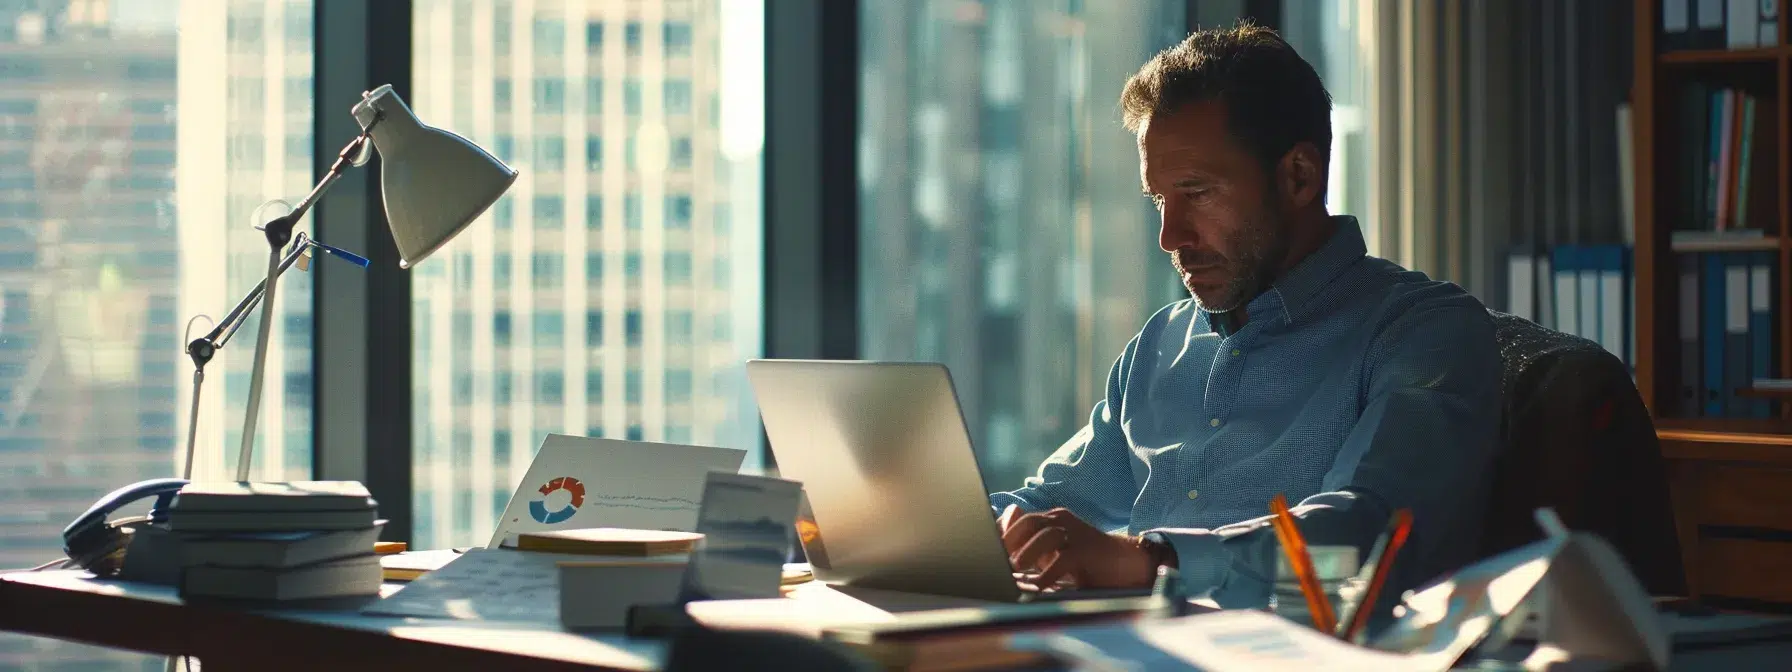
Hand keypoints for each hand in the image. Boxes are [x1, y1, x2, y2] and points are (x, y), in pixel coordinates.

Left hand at [998, 506, 1154, 589]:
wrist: (1124, 563)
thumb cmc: (1085, 561)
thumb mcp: (1054, 552)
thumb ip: (1032, 548)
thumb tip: (1005, 556)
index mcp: (1052, 520)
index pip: (1022, 519)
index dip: (1004, 531)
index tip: (988, 546)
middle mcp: (1062, 522)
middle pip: (1031, 522)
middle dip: (1012, 539)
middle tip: (998, 557)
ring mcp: (1076, 534)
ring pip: (1047, 536)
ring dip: (1028, 552)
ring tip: (1016, 567)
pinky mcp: (1087, 551)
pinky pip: (1064, 559)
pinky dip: (1049, 573)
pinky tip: (1039, 585)